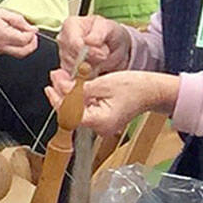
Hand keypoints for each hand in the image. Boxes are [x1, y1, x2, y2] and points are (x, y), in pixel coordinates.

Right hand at [0, 6, 39, 57]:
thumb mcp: (2, 13)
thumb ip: (19, 21)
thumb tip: (31, 28)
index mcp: (4, 35)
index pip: (25, 40)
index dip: (32, 34)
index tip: (32, 28)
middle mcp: (1, 46)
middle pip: (24, 52)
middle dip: (32, 45)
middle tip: (33, 36)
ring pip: (18, 54)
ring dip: (25, 46)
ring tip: (24, 35)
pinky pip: (9, 52)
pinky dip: (16, 47)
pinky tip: (14, 37)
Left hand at [44, 70, 177, 135]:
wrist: (153, 90)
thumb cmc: (134, 87)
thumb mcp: (102, 84)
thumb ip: (79, 88)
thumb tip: (60, 86)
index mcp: (100, 122)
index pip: (70, 114)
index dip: (57, 100)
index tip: (50, 86)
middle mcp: (100, 128)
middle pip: (72, 113)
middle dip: (62, 93)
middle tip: (56, 75)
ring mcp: (102, 125)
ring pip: (78, 110)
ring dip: (69, 93)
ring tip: (64, 76)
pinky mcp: (103, 119)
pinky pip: (86, 109)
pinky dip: (79, 97)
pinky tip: (75, 84)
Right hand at [57, 14, 131, 75]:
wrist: (114, 48)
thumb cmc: (111, 35)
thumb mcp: (110, 29)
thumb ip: (99, 34)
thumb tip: (89, 41)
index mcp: (71, 25)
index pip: (74, 44)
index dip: (90, 53)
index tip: (103, 55)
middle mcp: (63, 40)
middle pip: (73, 59)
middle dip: (91, 62)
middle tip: (103, 56)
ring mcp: (63, 56)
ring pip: (74, 71)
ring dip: (90, 71)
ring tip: (99, 61)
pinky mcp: (65, 70)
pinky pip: (74, 79)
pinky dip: (87, 77)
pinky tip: (94, 69)